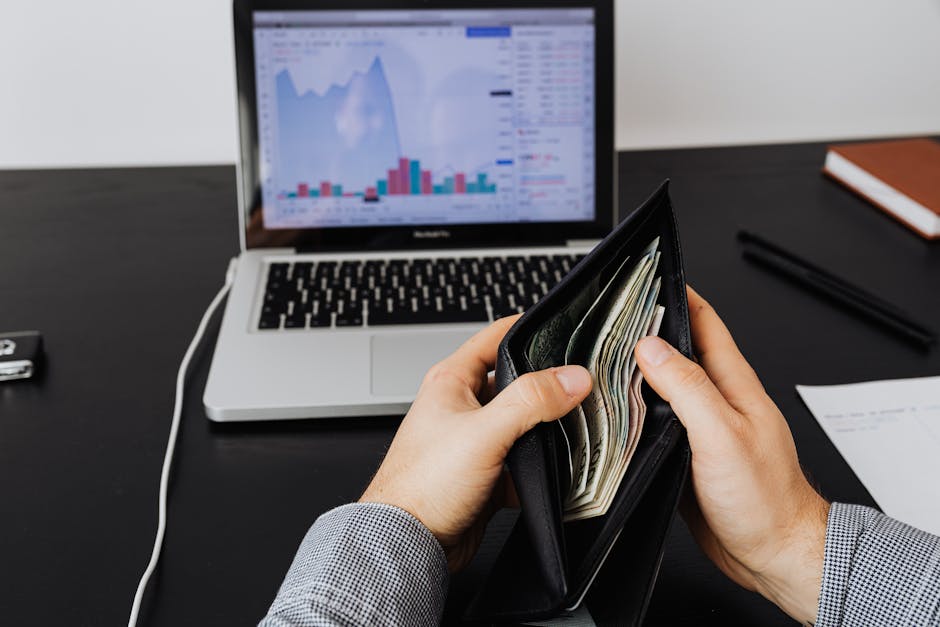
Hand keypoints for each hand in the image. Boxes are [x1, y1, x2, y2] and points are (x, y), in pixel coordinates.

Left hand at [360, 316, 591, 571]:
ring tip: (568, 429)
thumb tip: (570, 378)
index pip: (495, 338)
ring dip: (544, 430)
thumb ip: (530, 402)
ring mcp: (473, 441)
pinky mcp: (484, 474)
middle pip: (515, 383)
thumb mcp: (483, 432)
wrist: (408, 543)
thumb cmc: (421, 486)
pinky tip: (550, 472)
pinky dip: (538, 467)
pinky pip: (521, 462)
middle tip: (577, 386)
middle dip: (546, 387)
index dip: (527, 328)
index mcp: (451, 382)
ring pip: (521, 424)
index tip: (560, 327)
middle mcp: (461, 408)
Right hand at [635, 287, 828, 624]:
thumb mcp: (723, 434)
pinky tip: (615, 413)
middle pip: (679, 351)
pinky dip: (636, 411)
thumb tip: (651, 348)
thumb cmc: (764, 499)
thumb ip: (688, 387)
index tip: (650, 278)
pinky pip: (657, 422)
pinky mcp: (686, 455)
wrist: (773, 553)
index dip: (679, 295)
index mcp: (733, 384)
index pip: (704, 323)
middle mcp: (717, 400)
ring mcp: (702, 427)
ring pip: (664, 387)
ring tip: (604, 357)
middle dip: (648, 329)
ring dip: (637, 371)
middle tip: (613, 316)